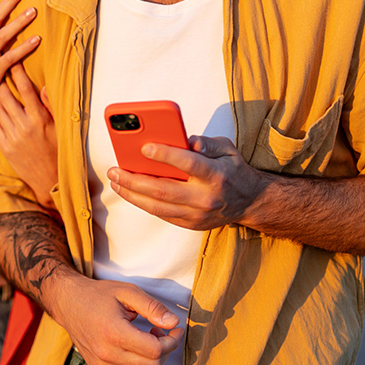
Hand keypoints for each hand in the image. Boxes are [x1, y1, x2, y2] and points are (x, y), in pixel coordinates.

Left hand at [0, 64, 57, 206]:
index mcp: (39, 118)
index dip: (18, 71)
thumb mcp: (59, 126)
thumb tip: (44, 86)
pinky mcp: (4, 145)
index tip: (13, 58)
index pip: (26, 89)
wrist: (49, 179)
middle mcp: (24, 126)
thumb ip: (50, 105)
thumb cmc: (57, 150)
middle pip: (6, 95)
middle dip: (2, 79)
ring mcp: (12, 136)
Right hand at [50, 272, 182, 364]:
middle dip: (164, 350)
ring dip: (152, 362)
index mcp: (114, 333)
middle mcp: (106, 354)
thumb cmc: (99, 295)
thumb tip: (174, 323)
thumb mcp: (127, 292)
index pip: (155, 350)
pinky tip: (136, 351)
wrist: (68, 303)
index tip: (175, 329)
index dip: (172, 341)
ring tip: (146, 341)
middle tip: (159, 331)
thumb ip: (152, 307)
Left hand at [106, 135, 267, 230]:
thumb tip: (187, 140)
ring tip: (116, 181)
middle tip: (115, 170)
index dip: (165, 155)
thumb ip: (207, 142)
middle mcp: (205, 197)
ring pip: (158, 206)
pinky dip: (143, 203)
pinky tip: (130, 192)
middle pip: (164, 189)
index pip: (188, 164)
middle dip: (134, 180)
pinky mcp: (191, 224)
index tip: (144, 147)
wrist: (249, 202)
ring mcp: (197, 214)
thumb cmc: (232, 170)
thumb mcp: (227, 148)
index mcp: (216, 175)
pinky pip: (162, 214)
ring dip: (132, 194)